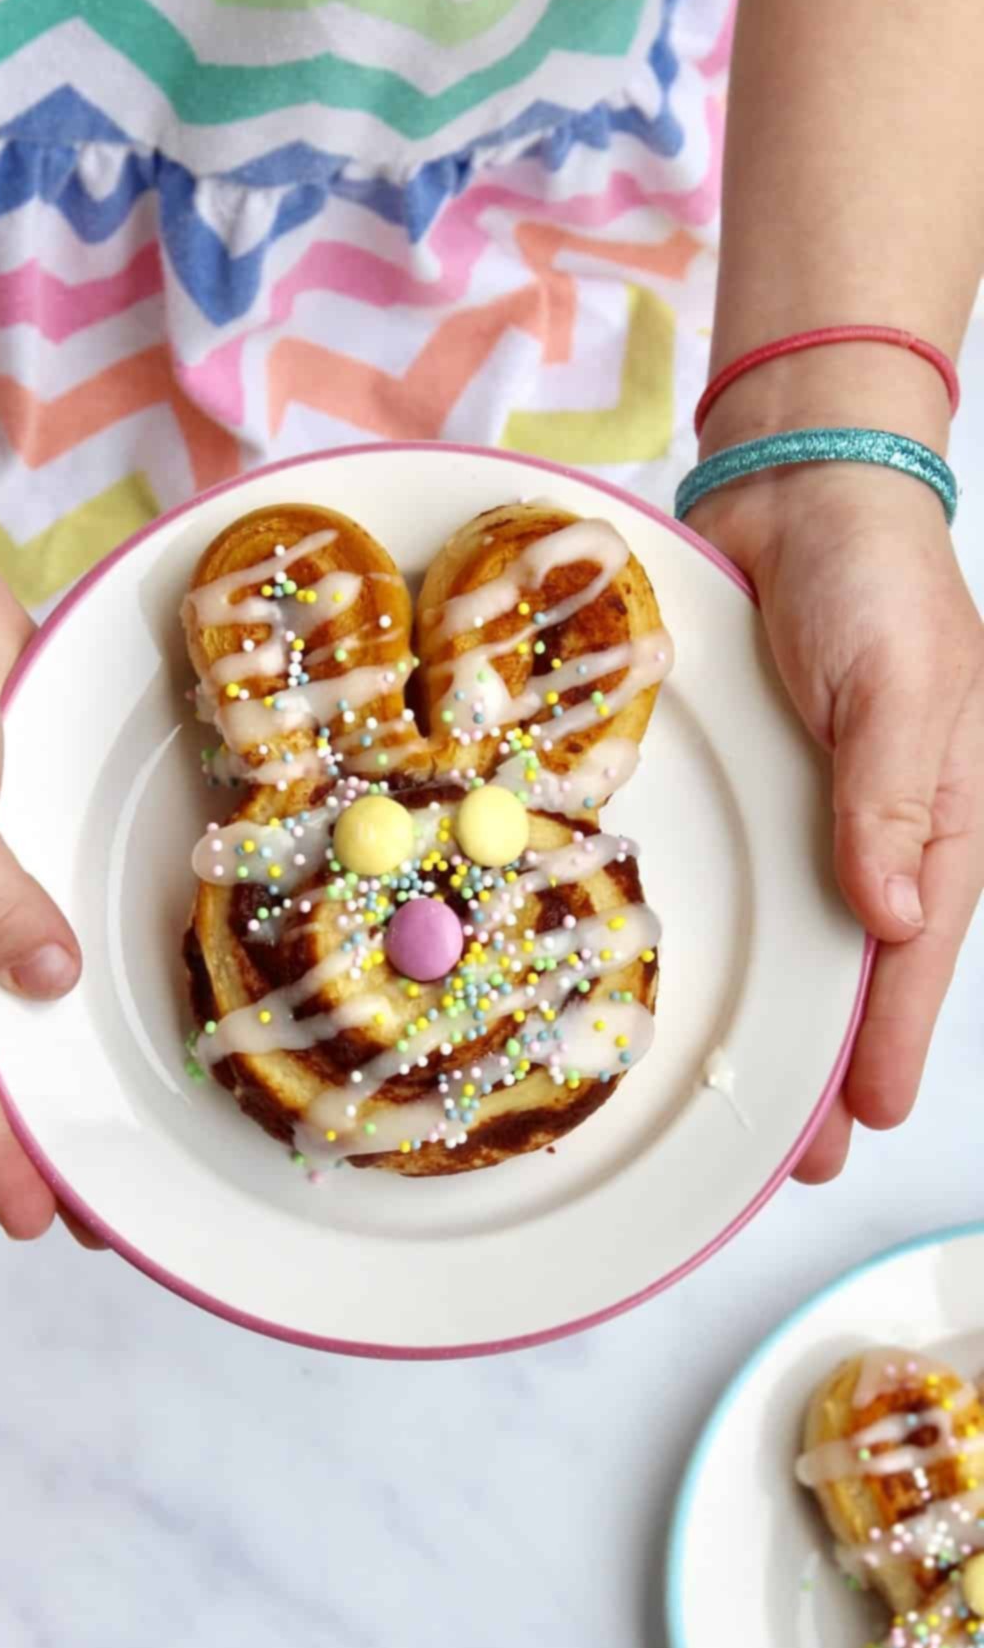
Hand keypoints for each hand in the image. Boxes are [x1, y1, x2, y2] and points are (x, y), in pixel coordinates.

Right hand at [0, 531, 97, 1240]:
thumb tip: (48, 985)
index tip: (47, 1223)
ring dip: (91, 1050)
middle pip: (4, 1053)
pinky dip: (114, 954)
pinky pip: (78, 908)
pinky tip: (157, 985)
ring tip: (155, 1116)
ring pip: (47, 992)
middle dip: (53, 1126)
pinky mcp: (35, 834)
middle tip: (119, 1204)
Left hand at [689, 464, 983, 1179]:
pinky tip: (708, 987)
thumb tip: (895, 917)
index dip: (896, 1035)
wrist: (798, 490)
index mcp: (939, 813)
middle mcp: (879, 826)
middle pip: (863, 968)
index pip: (921, 947)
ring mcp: (815, 810)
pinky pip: (752, 880)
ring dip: (787, 1023)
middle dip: (841, 1063)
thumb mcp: (900, 682)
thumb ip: (896, 796)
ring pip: (804, 940)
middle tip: (805, 1157)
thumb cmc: (872, 576)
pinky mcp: (759, 787)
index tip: (872, 1116)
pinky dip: (739, 942)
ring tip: (757, 1107)